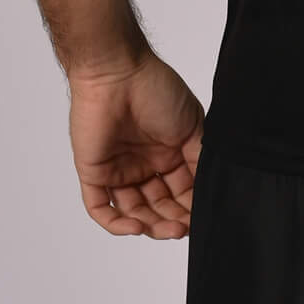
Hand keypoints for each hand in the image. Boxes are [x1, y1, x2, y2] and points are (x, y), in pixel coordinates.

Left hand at [66, 52, 205, 238]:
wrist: (118, 73)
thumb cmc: (156, 90)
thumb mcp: (193, 125)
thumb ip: (200, 159)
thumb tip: (210, 190)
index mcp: (168, 153)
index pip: (181, 191)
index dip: (191, 207)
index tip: (204, 217)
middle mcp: (143, 164)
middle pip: (158, 206)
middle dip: (172, 221)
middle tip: (184, 230)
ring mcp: (117, 170)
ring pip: (133, 212)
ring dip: (150, 226)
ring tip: (168, 230)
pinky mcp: (93, 173)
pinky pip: (100, 208)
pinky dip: (117, 224)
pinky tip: (137, 226)